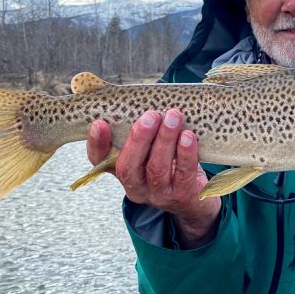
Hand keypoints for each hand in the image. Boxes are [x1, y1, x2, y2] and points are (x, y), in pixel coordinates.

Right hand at [86, 109, 220, 247]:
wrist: (198, 198)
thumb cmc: (171, 161)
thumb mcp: (152, 146)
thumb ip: (143, 127)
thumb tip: (142, 96)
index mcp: (122, 171)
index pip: (99, 161)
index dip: (97, 144)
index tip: (100, 123)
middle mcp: (136, 187)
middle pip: (128, 167)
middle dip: (139, 139)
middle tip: (151, 115)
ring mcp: (158, 195)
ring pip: (156, 169)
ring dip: (165, 140)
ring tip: (174, 117)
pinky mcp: (183, 197)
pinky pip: (183, 174)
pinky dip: (186, 154)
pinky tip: (189, 136)